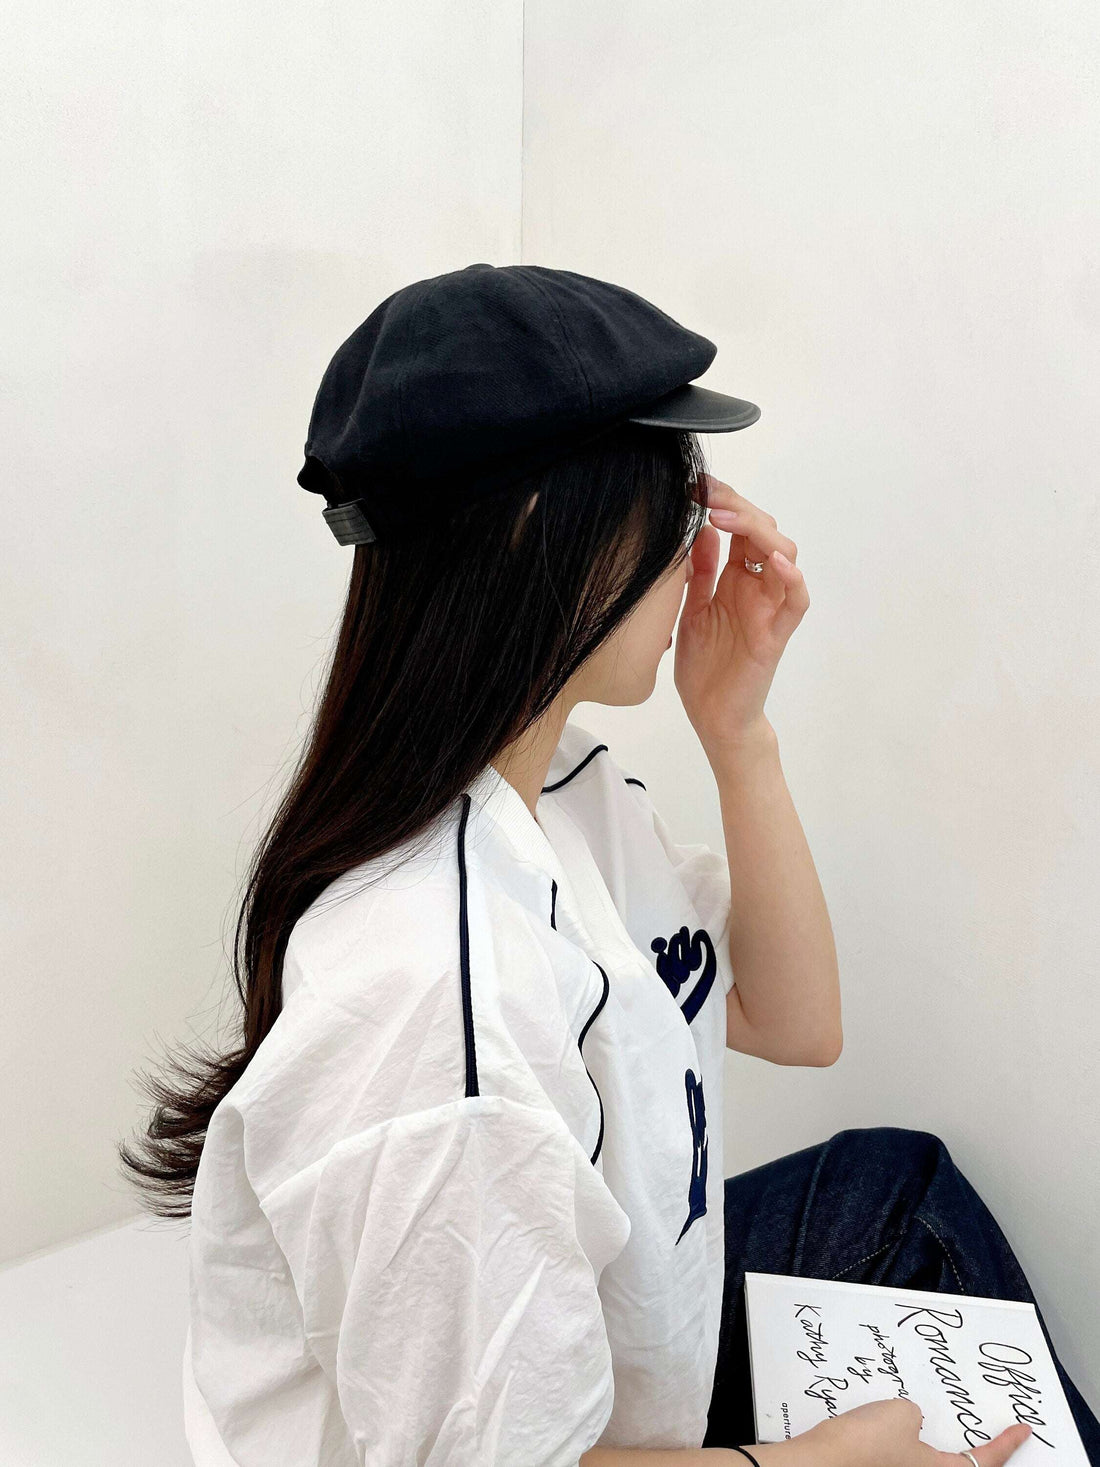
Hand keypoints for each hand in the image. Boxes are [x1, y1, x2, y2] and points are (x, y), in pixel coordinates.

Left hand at [673, 472, 808, 753]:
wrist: (713, 719)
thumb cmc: (703, 668)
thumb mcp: (690, 611)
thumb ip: (698, 573)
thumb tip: (699, 529)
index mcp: (733, 580)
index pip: (737, 529)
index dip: (722, 503)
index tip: (695, 484)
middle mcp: (756, 588)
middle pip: (762, 532)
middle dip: (737, 506)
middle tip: (708, 492)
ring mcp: (770, 609)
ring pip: (784, 555)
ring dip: (759, 531)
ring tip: (726, 517)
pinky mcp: (777, 634)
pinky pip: (796, 600)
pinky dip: (790, 577)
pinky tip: (771, 559)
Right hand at [787, 1397, 1033, 1466]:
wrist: (817, 1466)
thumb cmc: (863, 1445)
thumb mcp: (900, 1413)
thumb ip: (915, 1414)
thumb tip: (911, 1422)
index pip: (987, 1461)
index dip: (1008, 1444)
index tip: (1024, 1431)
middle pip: (955, 1466)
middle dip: (967, 1448)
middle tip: (973, 1425)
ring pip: (924, 1462)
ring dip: (925, 1444)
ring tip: (915, 1416)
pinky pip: (899, 1460)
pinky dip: (900, 1446)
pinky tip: (880, 1425)